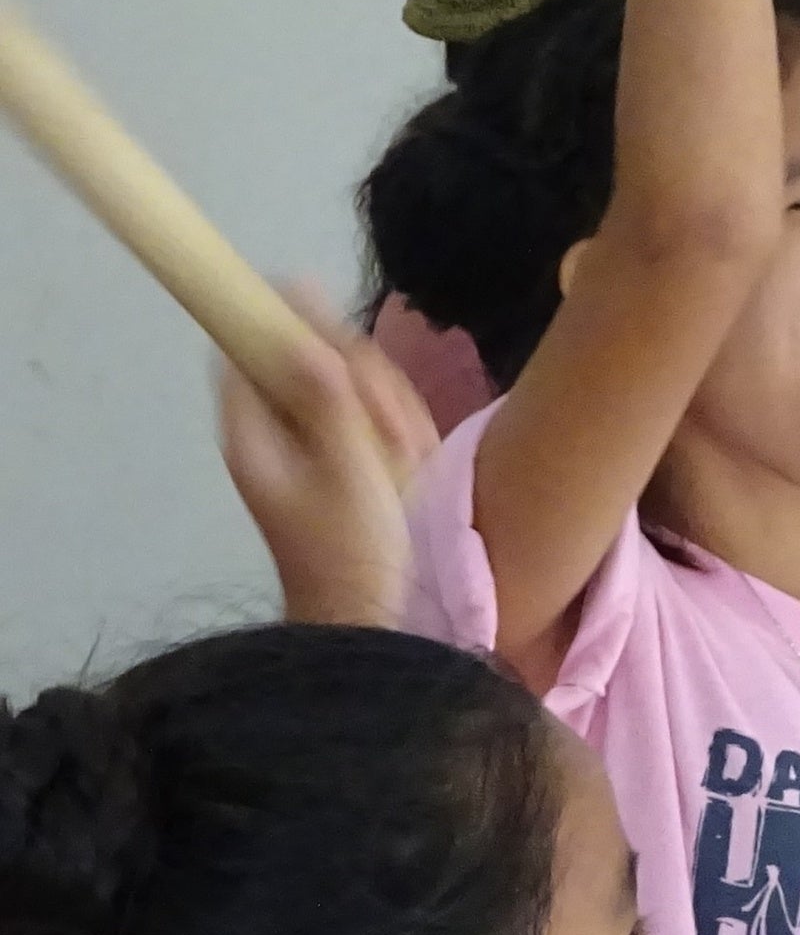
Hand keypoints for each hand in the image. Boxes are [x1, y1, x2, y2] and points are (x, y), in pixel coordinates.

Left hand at [219, 298, 437, 627]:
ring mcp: (313, 449)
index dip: (288, 324)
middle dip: (361, 380)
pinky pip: (373, 422)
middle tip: (391, 420)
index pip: (251, 346)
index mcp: (253, 429)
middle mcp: (275, 433)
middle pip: (310, 361)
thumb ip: (326, 388)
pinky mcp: (347, 464)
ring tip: (407, 453)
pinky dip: (399, 437)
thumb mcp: (345, 466)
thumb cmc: (351, 550)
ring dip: (388, 411)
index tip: (336, 329)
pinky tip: (412, 464)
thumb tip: (299, 312)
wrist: (370, 621)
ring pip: (350, 389)